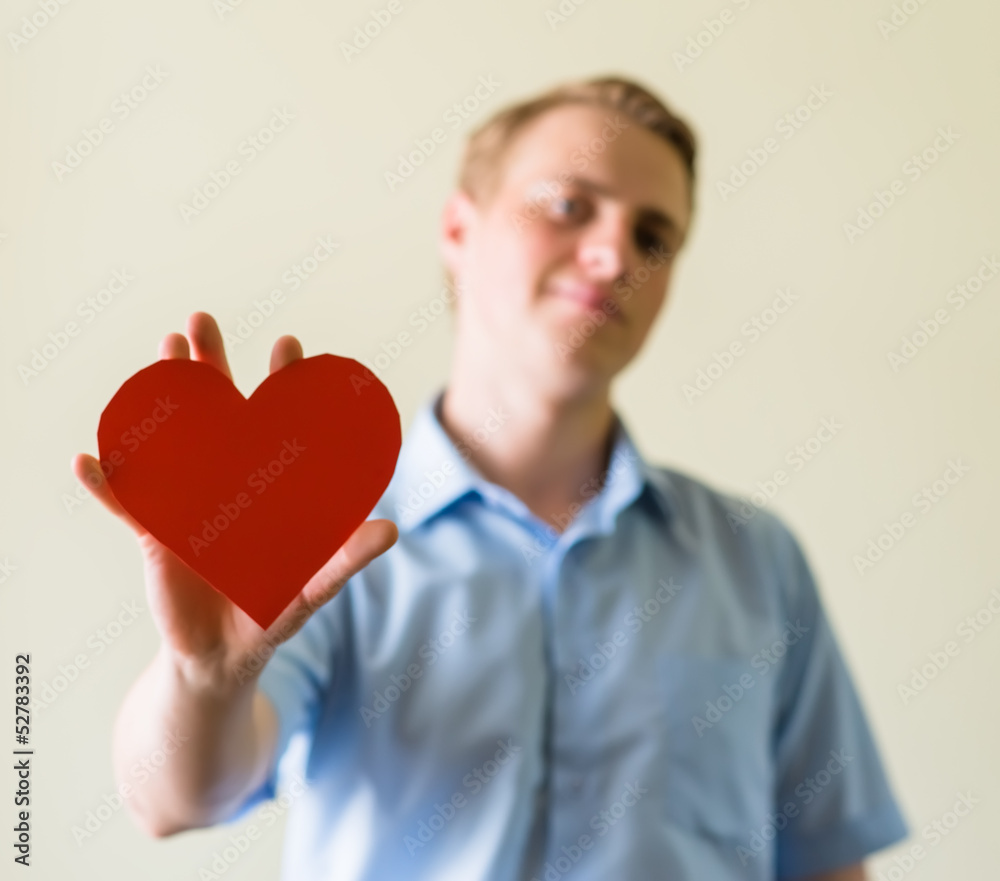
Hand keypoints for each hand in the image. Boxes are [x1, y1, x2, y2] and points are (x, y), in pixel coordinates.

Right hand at [72, 312, 397, 690]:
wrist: (226, 655)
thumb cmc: (274, 611)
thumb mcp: (313, 585)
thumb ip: (346, 558)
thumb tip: (391, 529)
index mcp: (267, 487)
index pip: (275, 426)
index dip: (283, 386)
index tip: (288, 345)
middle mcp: (226, 483)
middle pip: (216, 415)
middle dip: (210, 367)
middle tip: (200, 322)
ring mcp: (187, 504)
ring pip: (170, 441)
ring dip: (163, 399)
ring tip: (160, 356)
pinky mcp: (154, 536)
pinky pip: (127, 507)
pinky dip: (108, 488)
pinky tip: (86, 461)